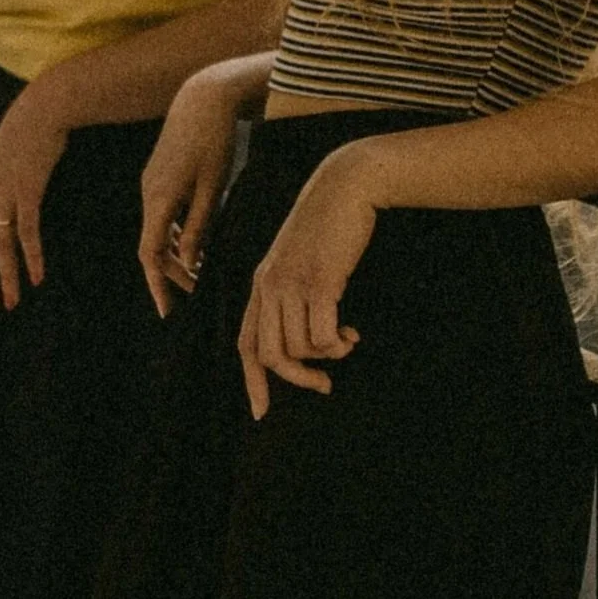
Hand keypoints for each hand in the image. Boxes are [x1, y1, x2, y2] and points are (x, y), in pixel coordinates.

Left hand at [0, 84, 68, 314]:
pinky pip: (27, 231)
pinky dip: (31, 256)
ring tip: (11, 302)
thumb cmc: (26, 135)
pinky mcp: (28, 191)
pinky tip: (37, 276)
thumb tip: (0, 209)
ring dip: (6, 277)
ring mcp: (5, 194)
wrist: (41, 109)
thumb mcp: (3, 162)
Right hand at [137, 66, 242, 318]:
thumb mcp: (214, 187)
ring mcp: (152, 182)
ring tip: (199, 273)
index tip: (168, 312)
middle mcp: (149, 192)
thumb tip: (190, 262)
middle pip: (152, 246)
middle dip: (171, 273)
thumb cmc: (214, 139)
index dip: (158, 285)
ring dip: (175, 253)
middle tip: (196, 293)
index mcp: (159, 198)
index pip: (150, 254)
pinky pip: (162, 213)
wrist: (203, 97)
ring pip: (158, 230)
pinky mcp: (160, 174)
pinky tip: (194, 243)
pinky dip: (175, 233)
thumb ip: (199, 226)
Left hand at [238, 138, 390, 419]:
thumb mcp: (299, 259)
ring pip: (299, 348)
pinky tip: (351, 333)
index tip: (261, 411)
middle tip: (325, 384)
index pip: (245, 343)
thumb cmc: (327, 225)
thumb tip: (309, 341)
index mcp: (261, 283)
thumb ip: (293, 292)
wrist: (344, 187)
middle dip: (297, 378)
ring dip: (326, 355)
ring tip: (346, 341)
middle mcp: (269, 286)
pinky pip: (322, 335)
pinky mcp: (319, 281)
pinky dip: (337, 343)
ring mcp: (293, 283)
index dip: (252, 381)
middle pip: (270, 355)